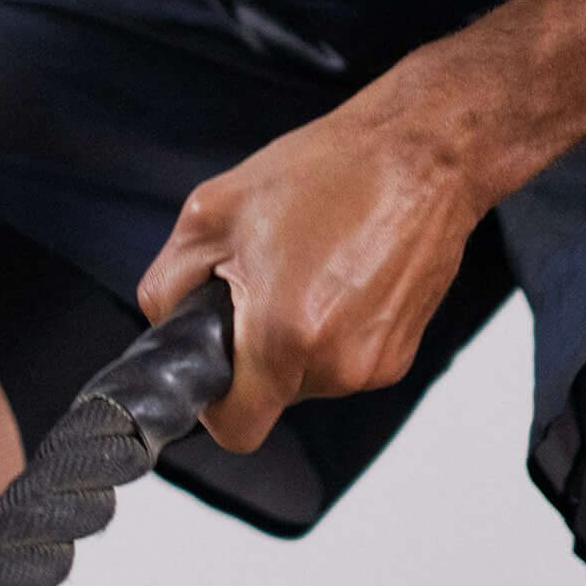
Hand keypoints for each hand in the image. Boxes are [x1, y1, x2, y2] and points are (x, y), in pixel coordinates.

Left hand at [135, 57, 496, 454]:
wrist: (420, 156)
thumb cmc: (327, 171)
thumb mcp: (213, 210)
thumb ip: (169, 282)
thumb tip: (164, 324)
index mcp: (285, 336)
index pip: (234, 428)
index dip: (213, 401)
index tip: (212, 361)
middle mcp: (336, 366)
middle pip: (271, 396)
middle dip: (255, 349)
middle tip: (262, 280)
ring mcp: (375, 366)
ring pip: (308, 378)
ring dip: (296, 336)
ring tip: (306, 265)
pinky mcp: (400, 356)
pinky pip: (344, 361)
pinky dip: (332, 329)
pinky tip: (340, 273)